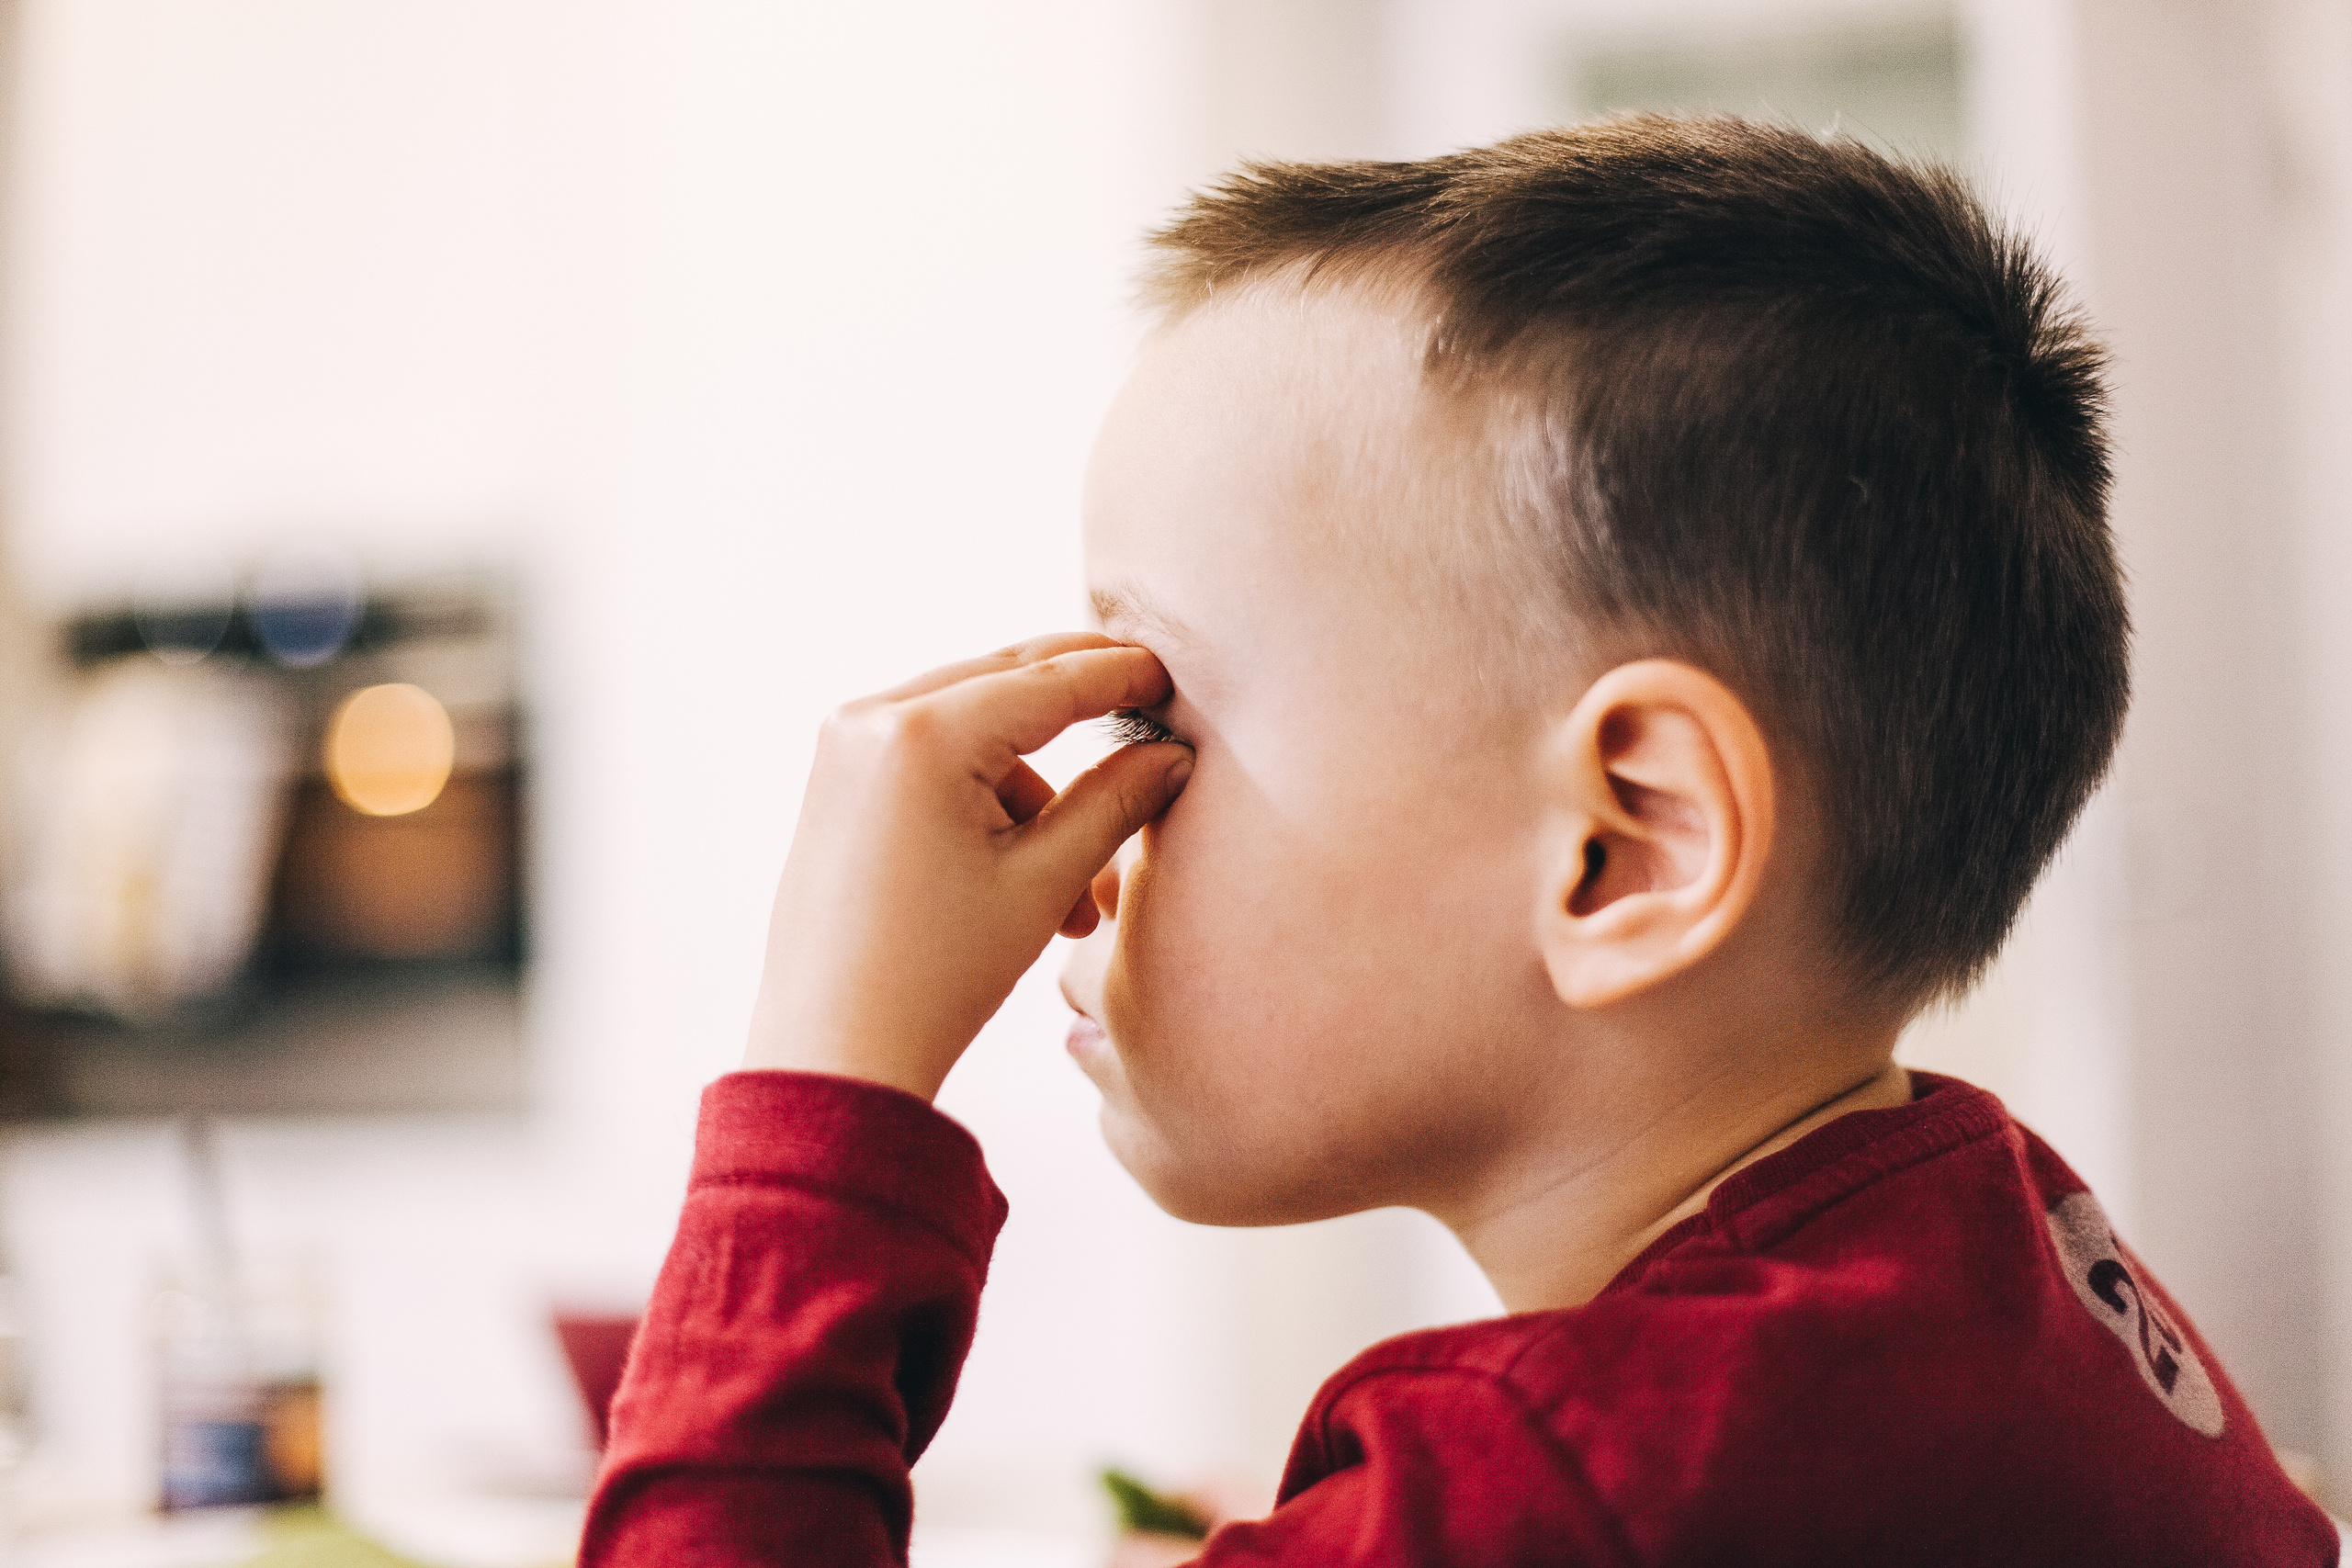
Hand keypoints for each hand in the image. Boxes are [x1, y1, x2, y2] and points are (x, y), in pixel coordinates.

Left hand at [743, 634, 1192, 1099]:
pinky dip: (984, 789)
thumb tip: (1171, 757)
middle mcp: (871, 719)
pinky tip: (1016, 867)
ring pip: (970, 721)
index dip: (1120, 674)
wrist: (833, 1052)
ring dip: (1033, 777)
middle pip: (1004, 681)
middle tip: (1148, 710)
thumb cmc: (935, 975)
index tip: (1172, 675)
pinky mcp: (836, 778)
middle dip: (1080, 706)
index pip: (1048, 679)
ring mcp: (844, 746)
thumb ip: (1114, 803)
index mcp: (922, 736)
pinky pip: (930, 751)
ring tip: (1073, 885)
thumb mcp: (1042, 883)